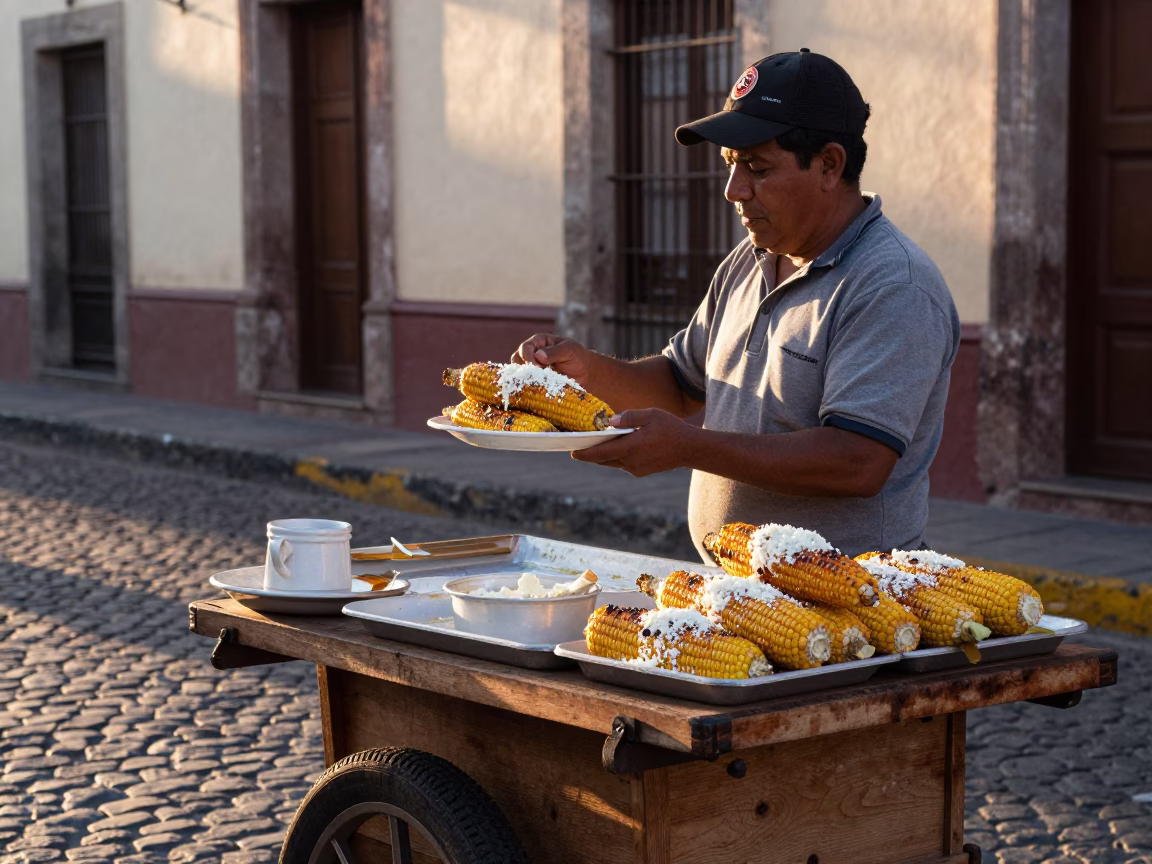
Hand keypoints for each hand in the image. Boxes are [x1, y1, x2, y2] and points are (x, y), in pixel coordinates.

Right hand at [510, 334, 593, 387]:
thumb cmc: (578, 357)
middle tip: (536, 376)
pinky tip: (536, 390)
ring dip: (525, 378)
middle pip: (516, 360)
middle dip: (524, 368)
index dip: (528, 357)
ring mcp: (532, 369)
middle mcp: (532, 354)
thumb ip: (555, 352)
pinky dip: (528, 387)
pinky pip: (526, 384)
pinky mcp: (535, 381)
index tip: (538, 367)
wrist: (586, 374)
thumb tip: (539, 355)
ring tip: (537, 383)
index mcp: (539, 342)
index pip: (525, 348)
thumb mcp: (570, 350)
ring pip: (519, 373)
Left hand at [572, 408, 698, 476]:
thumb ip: (629, 417)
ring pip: (611, 462)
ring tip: (592, 446)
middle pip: (603, 459)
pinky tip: (614, 447)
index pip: (601, 452)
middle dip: (589, 454)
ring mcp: (635, 468)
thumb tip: (610, 421)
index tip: (571, 452)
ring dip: (602, 455)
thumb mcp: (651, 415)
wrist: (689, 449)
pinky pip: (622, 464)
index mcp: (631, 447)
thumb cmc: (670, 428)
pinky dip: (615, 457)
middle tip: (576, 447)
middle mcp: (630, 461)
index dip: (584, 453)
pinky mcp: (640, 471)